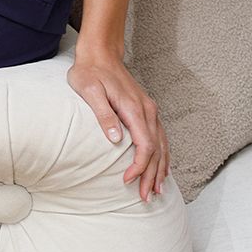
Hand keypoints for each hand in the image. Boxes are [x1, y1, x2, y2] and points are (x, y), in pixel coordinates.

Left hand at [66, 48, 169, 202]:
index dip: (139, 166)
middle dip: (152, 175)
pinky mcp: (146, 110)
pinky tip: (160, 168)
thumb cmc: (90, 72)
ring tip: (157, 190)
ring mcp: (149, 110)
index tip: (128, 181)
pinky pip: (159, 137)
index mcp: (134, 108)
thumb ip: (103, 115)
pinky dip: (162, 155)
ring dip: (160, 168)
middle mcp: (147, 110)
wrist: (100, 54)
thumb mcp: (90, 91)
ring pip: (162, 145)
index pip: (145, 145)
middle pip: (156, 149)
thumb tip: (116, 140)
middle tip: (146, 197)